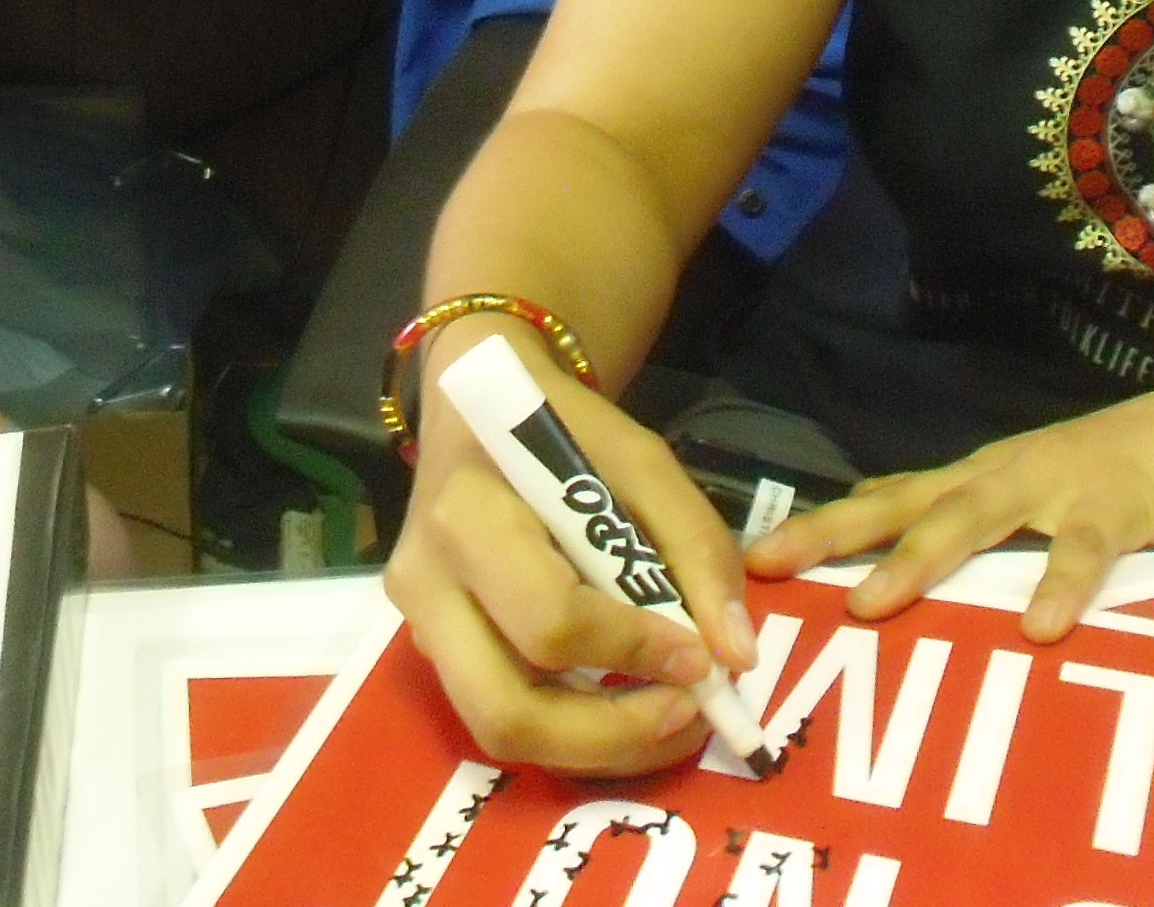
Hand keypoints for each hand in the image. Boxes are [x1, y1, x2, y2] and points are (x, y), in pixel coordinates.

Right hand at [383, 341, 758, 775]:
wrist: (474, 404)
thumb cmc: (561, 424)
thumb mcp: (639, 457)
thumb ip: (694, 544)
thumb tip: (734, 654)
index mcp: (467, 512)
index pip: (550, 618)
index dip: (634, 651)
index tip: (703, 656)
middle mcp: (425, 581)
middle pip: (506, 709)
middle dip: (609, 736)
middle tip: (688, 716)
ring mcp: (419, 624)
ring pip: (499, 732)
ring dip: (597, 749)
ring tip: (670, 721)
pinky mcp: (432, 650)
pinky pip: (502, 714)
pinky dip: (575, 733)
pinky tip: (627, 707)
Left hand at [743, 379, 1153, 640]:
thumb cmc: (1109, 480)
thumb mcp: (1032, 506)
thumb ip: (974, 535)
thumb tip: (898, 571)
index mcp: (972, 483)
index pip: (880, 502)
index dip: (817, 529)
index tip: (749, 559)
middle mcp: (997, 478)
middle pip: (903, 505)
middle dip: (834, 537)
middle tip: (771, 571)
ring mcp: (1054, 486)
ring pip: (975, 520)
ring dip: (920, 560)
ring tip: (872, 601)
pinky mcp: (1116, 504)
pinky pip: (1084, 550)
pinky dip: (1060, 586)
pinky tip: (1040, 627)